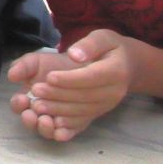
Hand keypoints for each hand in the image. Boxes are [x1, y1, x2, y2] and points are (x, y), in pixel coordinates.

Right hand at [7, 49, 81, 139]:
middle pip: (31, 123)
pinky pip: (67, 134)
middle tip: (32, 115)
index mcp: (28, 98)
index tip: (22, 99)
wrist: (82, 66)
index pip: (18, 106)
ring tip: (47, 121)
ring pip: (47, 132)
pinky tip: (62, 131)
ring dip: (45, 129)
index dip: (18, 104)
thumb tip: (11, 75)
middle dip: (29, 121)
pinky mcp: (73, 125)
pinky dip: (63, 134)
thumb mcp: (36, 61)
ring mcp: (56, 120)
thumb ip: (23, 67)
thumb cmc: (55, 65)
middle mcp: (40, 112)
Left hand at [9, 30, 133, 141]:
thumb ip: (88, 44)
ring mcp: (106, 107)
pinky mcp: (98, 115)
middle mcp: (113, 93)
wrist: (126, 67)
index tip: (49, 77)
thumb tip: (74, 55)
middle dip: (57, 95)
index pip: (91, 77)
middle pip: (84, 97)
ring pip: (80, 112)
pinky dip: (66, 126)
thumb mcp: (103, 37)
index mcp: (116, 71)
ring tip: (36, 106)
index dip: (69, 79)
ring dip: (57, 111)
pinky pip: (82, 123)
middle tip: (36, 90)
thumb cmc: (110, 49)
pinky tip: (50, 123)